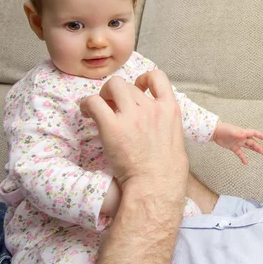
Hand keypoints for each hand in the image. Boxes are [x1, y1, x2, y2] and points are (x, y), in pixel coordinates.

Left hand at [80, 70, 188, 263]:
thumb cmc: (167, 171)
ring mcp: (132, 115)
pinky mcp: (111, 126)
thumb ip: (166, 126)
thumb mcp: (176, 139)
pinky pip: (94, 102)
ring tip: (97, 109)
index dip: (144, 78)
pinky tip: (86, 114)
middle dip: (117, 92)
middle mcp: (150, 107)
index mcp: (169, 109)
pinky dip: (87, 105)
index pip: (158, 77)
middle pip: (128, 84)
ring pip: (112, 86)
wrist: (156, 185)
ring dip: (103, 94)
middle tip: (110, 106)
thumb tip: (158, 126)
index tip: (138, 87)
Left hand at [212, 122, 262, 164]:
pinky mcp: (233, 147)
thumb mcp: (231, 131)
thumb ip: (238, 134)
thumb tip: (245, 135)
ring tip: (261, 153)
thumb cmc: (223, 129)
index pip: (253, 133)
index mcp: (242, 133)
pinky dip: (243, 157)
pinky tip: (246, 163)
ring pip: (248, 147)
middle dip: (258, 146)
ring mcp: (238, 142)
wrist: (215, 132)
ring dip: (254, 150)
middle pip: (252, 142)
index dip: (259, 135)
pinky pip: (240, 153)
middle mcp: (242, 137)